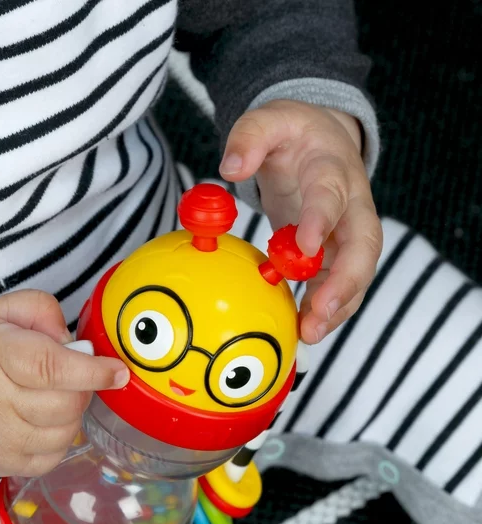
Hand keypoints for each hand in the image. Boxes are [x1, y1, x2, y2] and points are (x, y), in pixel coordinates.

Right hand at [0, 290, 128, 476]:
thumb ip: (40, 310)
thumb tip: (75, 341)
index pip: (53, 367)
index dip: (93, 371)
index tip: (118, 371)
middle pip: (66, 403)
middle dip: (83, 387)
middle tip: (72, 374)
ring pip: (63, 433)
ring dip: (72, 413)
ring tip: (55, 396)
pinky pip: (49, 459)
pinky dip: (58, 440)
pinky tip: (44, 421)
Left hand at [220, 99, 382, 343]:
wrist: (320, 141)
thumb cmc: (293, 133)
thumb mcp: (269, 120)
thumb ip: (250, 136)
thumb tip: (230, 167)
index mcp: (332, 169)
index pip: (332, 194)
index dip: (321, 219)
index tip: (305, 246)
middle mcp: (351, 204)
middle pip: (363, 245)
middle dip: (345, 281)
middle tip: (320, 312)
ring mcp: (348, 231)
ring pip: (356, 272)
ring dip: (338, 305)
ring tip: (311, 333)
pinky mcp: (337, 251)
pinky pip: (338, 283)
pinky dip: (325, 307)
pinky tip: (303, 328)